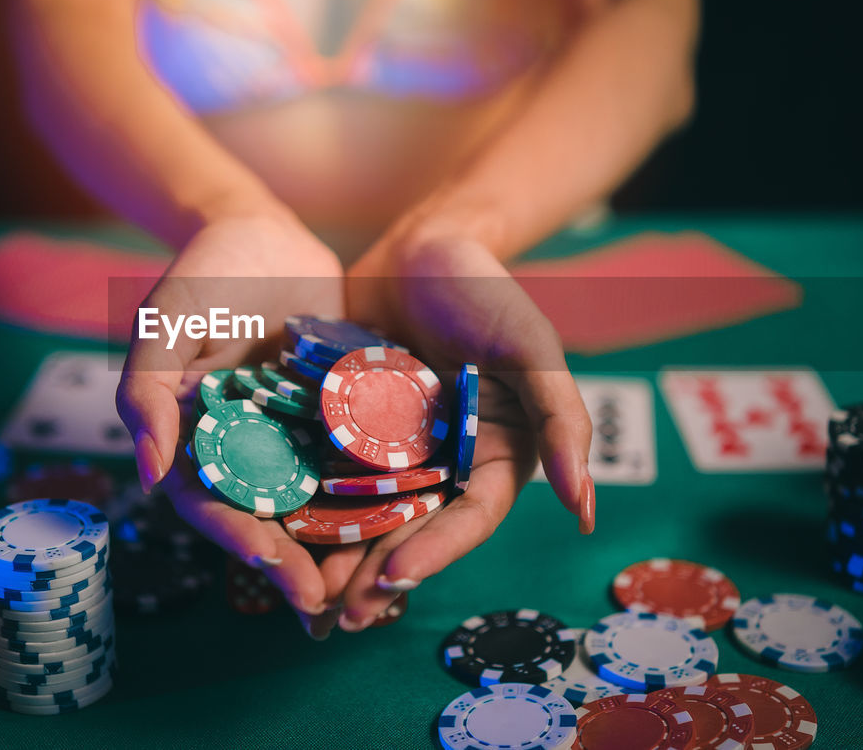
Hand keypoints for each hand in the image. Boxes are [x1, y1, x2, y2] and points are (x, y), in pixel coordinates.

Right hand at [115, 212, 350, 628]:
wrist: (264, 231)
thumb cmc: (202, 274)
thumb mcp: (164, 323)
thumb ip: (147, 393)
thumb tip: (150, 476)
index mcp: (198, 442)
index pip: (212, 504)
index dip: (237, 537)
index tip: (270, 563)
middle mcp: (248, 450)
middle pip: (268, 519)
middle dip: (294, 564)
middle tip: (326, 604)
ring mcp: (296, 436)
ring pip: (318, 503)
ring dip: (340, 547)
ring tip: (371, 587)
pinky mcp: (342, 416)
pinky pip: (361, 459)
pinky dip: (380, 492)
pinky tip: (411, 519)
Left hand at [321, 228, 593, 631]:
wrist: (419, 245)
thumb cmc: (485, 288)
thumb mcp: (531, 345)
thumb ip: (561, 418)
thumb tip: (587, 510)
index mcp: (496, 455)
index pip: (468, 518)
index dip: (435, 553)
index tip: (394, 578)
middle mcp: (445, 462)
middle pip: (414, 530)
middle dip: (377, 574)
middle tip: (336, 616)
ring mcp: (394, 450)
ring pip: (367, 515)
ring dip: (339, 557)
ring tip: (303, 594)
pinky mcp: (349, 430)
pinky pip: (328, 473)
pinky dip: (309, 505)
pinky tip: (276, 531)